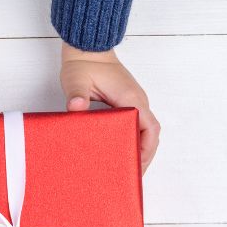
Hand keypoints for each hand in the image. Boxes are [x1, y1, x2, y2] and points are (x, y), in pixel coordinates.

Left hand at [60, 43, 160, 172]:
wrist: (87, 49)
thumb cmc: (83, 64)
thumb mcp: (77, 81)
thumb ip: (77, 95)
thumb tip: (76, 107)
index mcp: (131, 99)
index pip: (149, 129)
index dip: (146, 150)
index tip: (137, 167)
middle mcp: (137, 100)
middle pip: (150, 134)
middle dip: (143, 156)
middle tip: (130, 177)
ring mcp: (133, 101)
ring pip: (143, 130)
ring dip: (138, 148)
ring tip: (125, 169)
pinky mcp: (125, 102)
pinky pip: (134, 125)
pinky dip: (131, 140)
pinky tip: (118, 151)